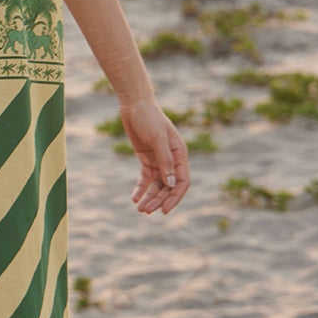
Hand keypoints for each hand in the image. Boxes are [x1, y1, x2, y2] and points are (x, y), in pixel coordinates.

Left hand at [119, 98, 190, 215]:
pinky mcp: (146, 158)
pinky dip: (141, 189)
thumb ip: (165, 161)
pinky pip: (145, 178)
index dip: (175, 197)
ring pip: (157, 184)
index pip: (182, 182)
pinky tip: (135, 198)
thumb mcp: (157, 139)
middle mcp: (171, 159)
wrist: (134, 105)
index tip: (164, 210)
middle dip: (159, 200)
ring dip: (150, 197)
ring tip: (140, 209)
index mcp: (180, 154)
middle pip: (168, 186)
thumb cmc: (149, 118)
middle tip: (146, 211)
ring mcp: (159, 159)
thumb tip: (171, 184)